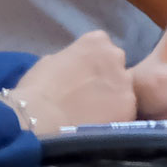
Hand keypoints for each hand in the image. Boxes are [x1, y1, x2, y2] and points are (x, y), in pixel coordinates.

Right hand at [9, 31, 132, 132]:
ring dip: (113, 97)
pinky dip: (115, 116)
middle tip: (88, 95)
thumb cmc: (37, 89)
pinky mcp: (130, 105)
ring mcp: (126, 81)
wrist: (42, 118)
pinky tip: (99, 124)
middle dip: (105, 77)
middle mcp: (117, 56)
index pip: (100, 45)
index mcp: (96, 41)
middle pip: (116, 65)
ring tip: (93, 113)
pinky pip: (125, 110)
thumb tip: (72, 66)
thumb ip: (68, 60)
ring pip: (124, 88)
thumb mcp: (49, 63)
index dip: (91, 62)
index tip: (81, 74)